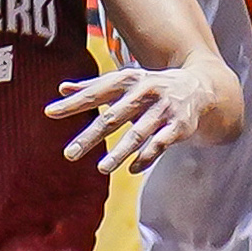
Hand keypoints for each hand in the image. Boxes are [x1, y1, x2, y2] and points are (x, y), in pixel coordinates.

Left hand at [49, 57, 230, 172]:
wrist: (201, 87)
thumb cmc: (153, 87)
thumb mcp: (125, 81)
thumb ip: (94, 87)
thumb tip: (61, 88)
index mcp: (127, 80)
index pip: (95, 92)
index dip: (73, 103)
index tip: (50, 112)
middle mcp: (145, 92)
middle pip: (113, 116)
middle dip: (91, 136)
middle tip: (69, 154)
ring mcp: (163, 109)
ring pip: (138, 133)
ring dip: (119, 152)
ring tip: (101, 169)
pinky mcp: (179, 125)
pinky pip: (161, 144)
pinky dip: (146, 157)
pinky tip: (131, 170)